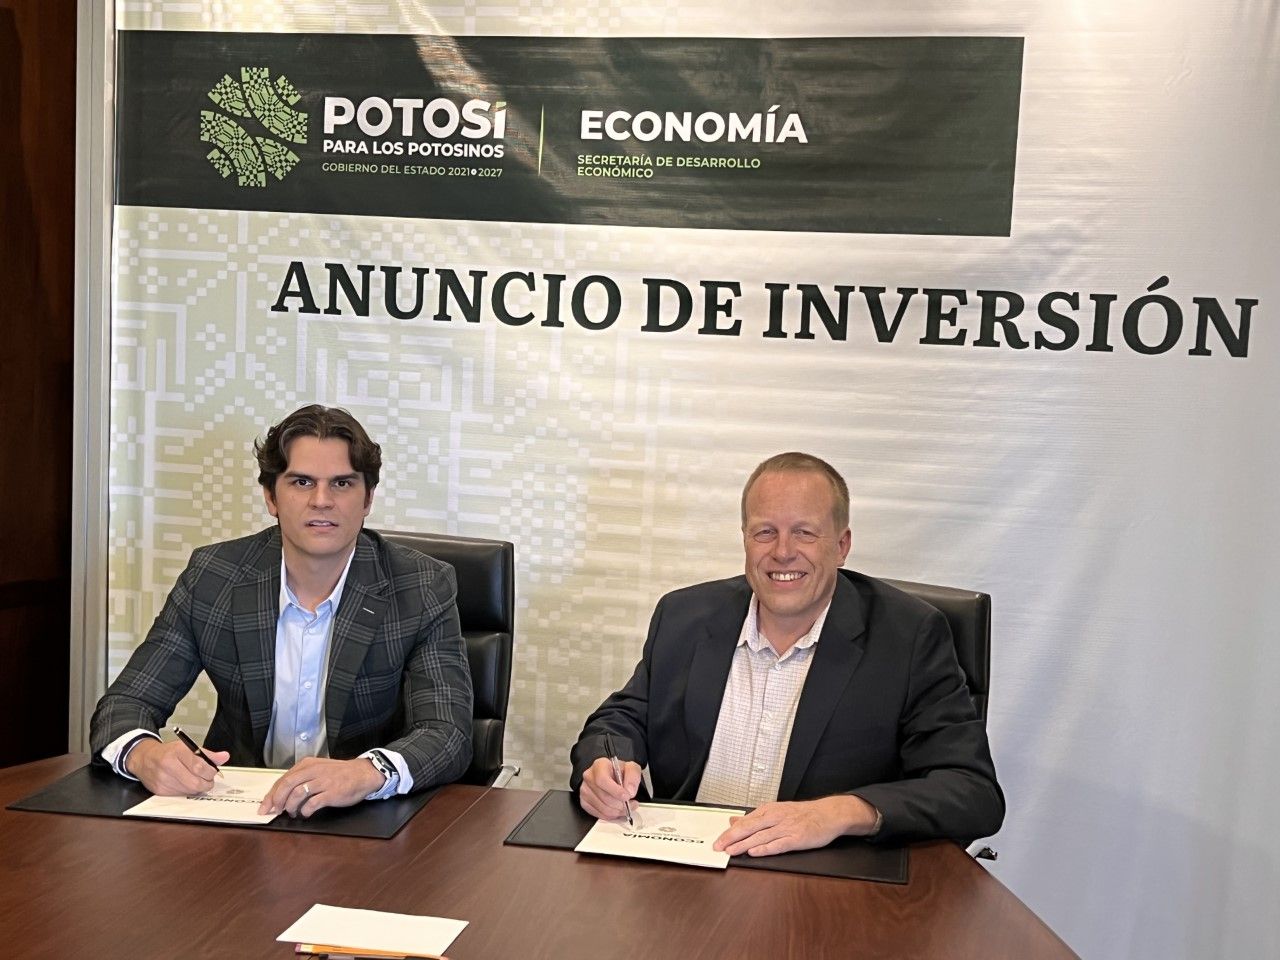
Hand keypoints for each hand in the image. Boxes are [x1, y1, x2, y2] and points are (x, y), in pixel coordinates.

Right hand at [126, 737, 229, 795]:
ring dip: (197, 787)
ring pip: (189, 790)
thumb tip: (224, 757)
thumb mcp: (188, 747)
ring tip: (196, 779)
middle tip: (208, 779)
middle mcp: (168, 765)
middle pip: (195, 782)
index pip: (199, 766)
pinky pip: (180, 795)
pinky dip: (186, 790)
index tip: (213, 771)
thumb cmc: (168, 752)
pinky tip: (184, 783)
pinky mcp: (159, 791)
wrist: (144, 758)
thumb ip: (207, 754)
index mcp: (178, 751)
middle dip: (206, 782)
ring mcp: (163, 779)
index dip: (210, 771)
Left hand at [258, 756, 384, 817]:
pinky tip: (306, 813)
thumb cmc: (339, 774)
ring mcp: (322, 781)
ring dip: (290, 807)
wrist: (362, 774)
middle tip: (273, 812)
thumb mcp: (318, 769)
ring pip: (297, 794)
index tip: (265, 806)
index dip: (271, 794)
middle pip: (287, 785)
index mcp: (307, 764)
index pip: (283, 779)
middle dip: (276, 801)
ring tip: (292, 813)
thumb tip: (282, 795)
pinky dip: (305, 811)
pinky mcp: (331, 793)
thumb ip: (302, 778)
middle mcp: (313, 771)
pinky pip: (312, 803)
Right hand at [578, 756, 640, 820]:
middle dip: (620, 804)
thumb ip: (633, 776)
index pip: (602, 780)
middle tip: (631, 804)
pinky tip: (618, 811)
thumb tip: (630, 791)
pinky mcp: (585, 802)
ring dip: (618, 811)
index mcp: (599, 766)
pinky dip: (612, 816)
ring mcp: (585, 791)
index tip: (627, 797)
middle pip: (604, 797)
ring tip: (626, 808)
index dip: (615, 791)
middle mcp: (589, 777)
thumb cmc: (619, 772)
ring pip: (602, 808)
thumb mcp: (631, 768)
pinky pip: (599, 814)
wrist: (611, 777)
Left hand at [713, 795, 879, 856]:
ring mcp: (786, 828)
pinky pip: (778, 844)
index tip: (717, 840)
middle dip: (732, 838)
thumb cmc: (802, 814)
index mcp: (769, 810)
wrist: (828, 814)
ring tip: (731, 851)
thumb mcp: (776, 811)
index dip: (729, 832)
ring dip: (744, 844)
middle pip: (749, 828)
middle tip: (718, 847)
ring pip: (761, 836)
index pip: (745, 821)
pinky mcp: (797, 839)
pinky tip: (754, 852)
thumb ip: (754, 818)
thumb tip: (733, 821)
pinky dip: (765, 848)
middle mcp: (776, 817)